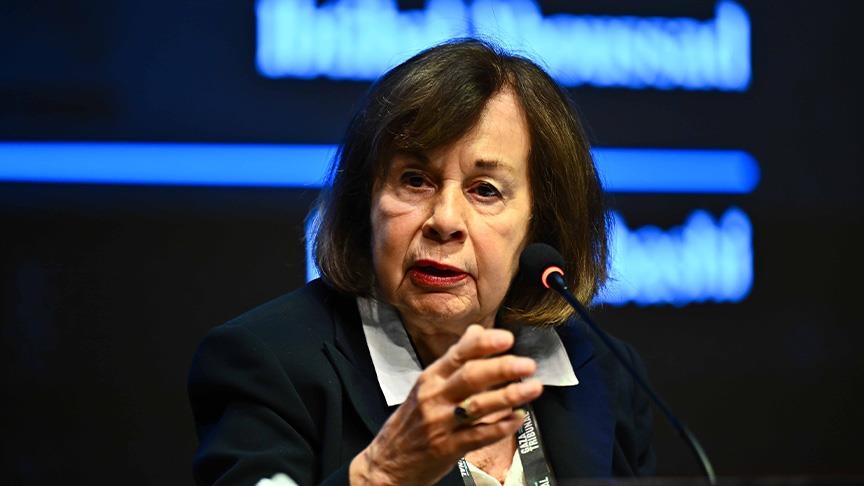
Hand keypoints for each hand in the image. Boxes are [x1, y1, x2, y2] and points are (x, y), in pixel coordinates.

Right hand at [349, 324, 543, 484]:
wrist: (387, 463)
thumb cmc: (410, 422)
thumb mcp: (426, 385)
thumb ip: (454, 359)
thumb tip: (478, 330)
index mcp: (430, 378)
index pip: (458, 354)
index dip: (483, 345)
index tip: (507, 339)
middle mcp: (434, 397)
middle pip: (470, 377)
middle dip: (502, 369)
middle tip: (527, 364)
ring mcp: (440, 423)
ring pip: (479, 405)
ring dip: (509, 396)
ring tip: (533, 388)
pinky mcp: (447, 448)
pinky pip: (479, 435)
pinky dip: (501, 426)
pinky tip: (518, 418)